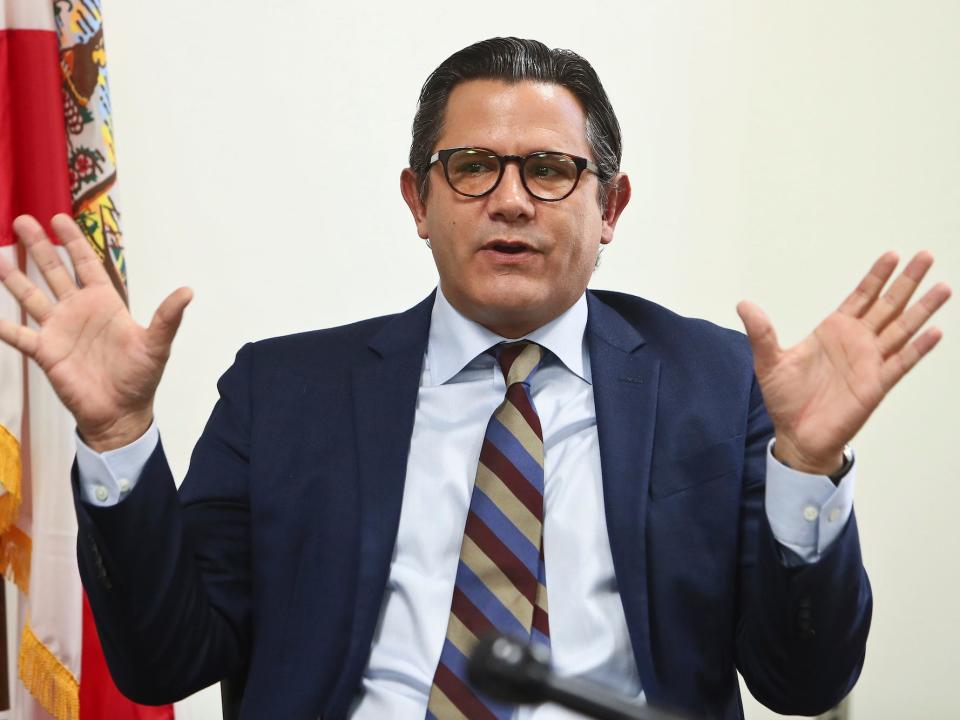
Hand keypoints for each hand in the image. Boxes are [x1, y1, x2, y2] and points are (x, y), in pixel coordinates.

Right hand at [0, 214, 192, 450]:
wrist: (121, 412)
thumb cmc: (141, 378)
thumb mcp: (157, 346)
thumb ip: (167, 318)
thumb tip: (188, 292)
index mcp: (105, 303)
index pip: (87, 264)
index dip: (74, 241)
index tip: (59, 218)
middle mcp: (78, 311)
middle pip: (55, 272)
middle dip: (39, 247)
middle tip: (22, 220)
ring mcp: (59, 330)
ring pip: (32, 296)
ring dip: (14, 277)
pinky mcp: (45, 352)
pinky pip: (17, 335)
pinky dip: (2, 325)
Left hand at [736, 251, 950, 474]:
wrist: (796, 435)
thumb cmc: (786, 399)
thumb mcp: (768, 362)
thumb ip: (761, 333)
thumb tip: (744, 305)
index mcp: (833, 331)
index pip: (861, 297)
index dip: (876, 277)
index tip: (892, 254)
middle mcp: (857, 343)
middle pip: (888, 306)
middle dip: (906, 281)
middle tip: (925, 256)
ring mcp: (870, 362)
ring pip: (902, 329)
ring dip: (921, 309)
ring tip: (942, 287)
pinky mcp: (876, 385)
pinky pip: (901, 363)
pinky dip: (918, 348)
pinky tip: (933, 331)